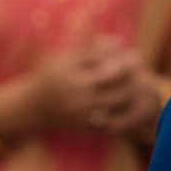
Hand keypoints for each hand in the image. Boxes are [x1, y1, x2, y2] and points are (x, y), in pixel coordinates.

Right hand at [0, 38, 162, 142]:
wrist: (30, 109)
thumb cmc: (51, 77)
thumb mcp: (64, 59)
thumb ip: (91, 50)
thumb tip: (120, 42)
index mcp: (71, 75)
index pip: (105, 63)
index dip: (123, 58)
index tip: (134, 54)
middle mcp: (76, 96)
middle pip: (116, 82)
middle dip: (132, 72)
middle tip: (140, 66)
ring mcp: (81, 114)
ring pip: (119, 101)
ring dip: (133, 89)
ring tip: (140, 81)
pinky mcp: (85, 128)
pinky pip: (114, 118)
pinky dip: (125, 109)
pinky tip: (128, 100)